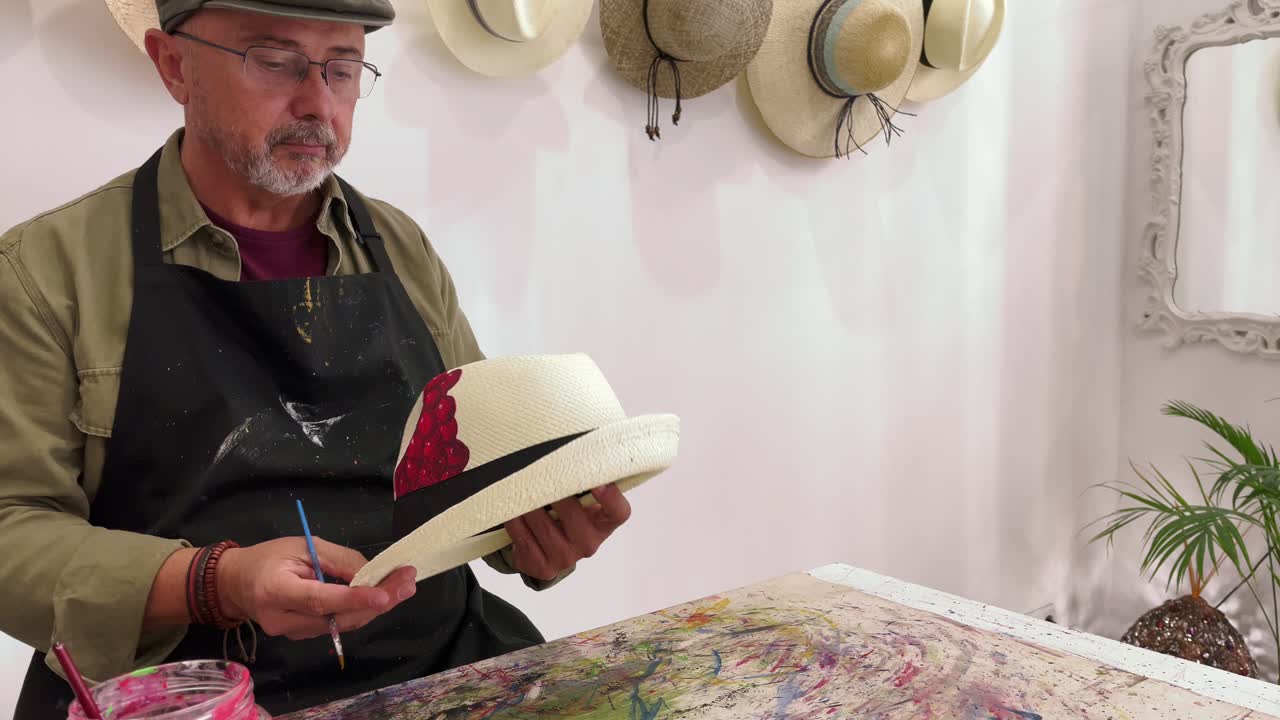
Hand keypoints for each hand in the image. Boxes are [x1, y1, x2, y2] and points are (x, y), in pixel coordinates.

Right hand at [218, 537, 416, 640]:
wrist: (236, 583)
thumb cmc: (269, 557)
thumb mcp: (303, 545)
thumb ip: (338, 560)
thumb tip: (371, 573)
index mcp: (276, 590)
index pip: (319, 599)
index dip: (353, 598)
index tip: (384, 594)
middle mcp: (282, 618)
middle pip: (337, 616)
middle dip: (378, 601)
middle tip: (408, 582)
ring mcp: (292, 632)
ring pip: (341, 624)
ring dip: (375, 606)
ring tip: (404, 586)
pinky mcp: (301, 635)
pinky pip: (337, 625)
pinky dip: (360, 610)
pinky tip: (382, 595)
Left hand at [504, 484, 631, 581]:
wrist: (549, 552)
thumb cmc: (567, 516)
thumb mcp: (581, 502)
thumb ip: (581, 484)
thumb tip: (569, 451)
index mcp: (604, 523)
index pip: (618, 512)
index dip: (611, 499)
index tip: (599, 483)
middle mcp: (589, 543)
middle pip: (572, 513)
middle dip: (552, 491)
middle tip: (538, 473)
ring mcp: (566, 558)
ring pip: (542, 525)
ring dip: (527, 504)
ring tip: (519, 489)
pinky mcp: (543, 567)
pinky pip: (523, 538)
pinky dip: (515, 520)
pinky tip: (511, 510)